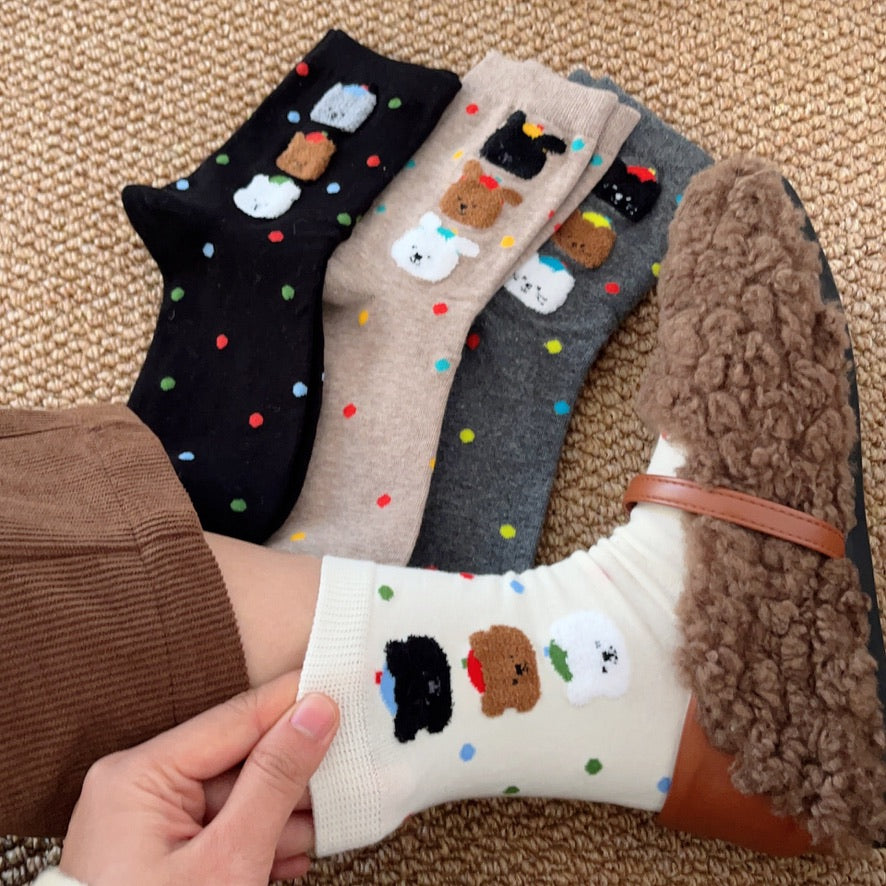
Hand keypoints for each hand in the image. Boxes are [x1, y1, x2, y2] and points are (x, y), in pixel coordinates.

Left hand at [58, 671, 338, 884]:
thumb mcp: (228, 860)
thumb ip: (275, 778)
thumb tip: (317, 711)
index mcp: (141, 775)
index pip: (236, 717)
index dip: (294, 702)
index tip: (346, 684)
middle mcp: (141, 787)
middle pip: (241, 758)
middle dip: (295, 776)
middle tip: (350, 774)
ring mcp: (151, 822)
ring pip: (240, 796)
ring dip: (285, 816)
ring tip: (325, 829)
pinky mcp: (165, 852)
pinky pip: (225, 826)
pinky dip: (262, 841)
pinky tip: (290, 859)